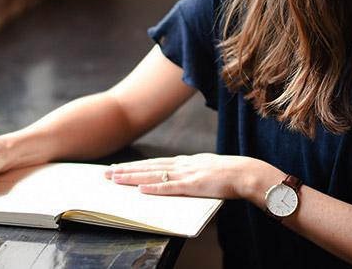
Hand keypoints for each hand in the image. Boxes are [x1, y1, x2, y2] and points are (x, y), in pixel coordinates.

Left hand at [104, 153, 262, 198]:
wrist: (246, 173)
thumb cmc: (229, 174)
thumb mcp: (205, 169)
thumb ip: (191, 172)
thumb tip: (179, 177)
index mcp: (184, 161)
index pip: (153, 163)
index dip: (135, 166)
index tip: (118, 168)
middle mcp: (181, 165)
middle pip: (148, 167)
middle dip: (126, 170)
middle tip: (106, 173)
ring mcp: (186, 174)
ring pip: (153, 175)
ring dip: (133, 177)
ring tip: (115, 178)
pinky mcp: (193, 185)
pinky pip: (170, 187)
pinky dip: (154, 188)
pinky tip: (141, 189)